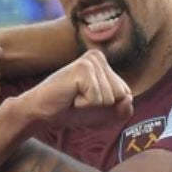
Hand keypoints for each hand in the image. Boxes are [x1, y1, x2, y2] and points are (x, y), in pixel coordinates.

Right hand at [18, 50, 133, 127]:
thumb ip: (123, 110)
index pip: (126, 93)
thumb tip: (128, 98)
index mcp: (104, 63)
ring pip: (110, 98)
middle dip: (101, 106)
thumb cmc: (72, 110)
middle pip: (121, 94)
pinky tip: (70, 96)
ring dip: (91, 105)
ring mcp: (90, 61)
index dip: (108, 107)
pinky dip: (83, 105)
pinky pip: (97, 99)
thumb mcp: (104, 114)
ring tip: (74, 97)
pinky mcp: (82, 69)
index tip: (88, 101)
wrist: (42, 112)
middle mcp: (98, 57)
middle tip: (79, 99)